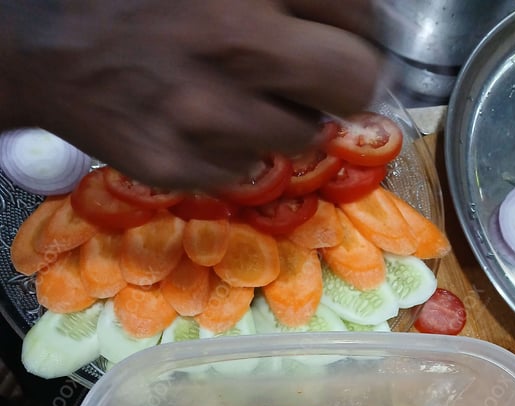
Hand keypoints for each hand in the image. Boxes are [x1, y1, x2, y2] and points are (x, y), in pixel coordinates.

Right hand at [2, 0, 382, 189]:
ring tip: (241, 95)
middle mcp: (234, 42)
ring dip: (285, 120)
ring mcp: (206, 112)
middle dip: (344, 81)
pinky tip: (203, 123)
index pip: (359, 15)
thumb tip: (351, 20)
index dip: (358, 30)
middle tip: (319, 79)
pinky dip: (236, 150)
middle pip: (353, 81)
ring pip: (303, 136)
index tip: (346, 38)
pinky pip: (246, 170)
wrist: (43, 47)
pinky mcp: (179, 163)